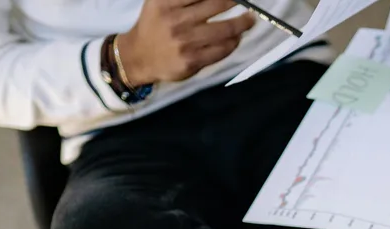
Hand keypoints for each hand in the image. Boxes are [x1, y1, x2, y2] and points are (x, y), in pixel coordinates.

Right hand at [116, 0, 255, 84]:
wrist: (139, 56)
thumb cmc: (154, 25)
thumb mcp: (160, 2)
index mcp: (167, 2)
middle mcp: (176, 20)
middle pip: (217, 5)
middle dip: (236, 2)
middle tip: (247, 4)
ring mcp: (185, 42)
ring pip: (224, 30)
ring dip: (242, 24)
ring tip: (250, 20)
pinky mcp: (192, 61)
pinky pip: (221, 50)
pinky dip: (233, 43)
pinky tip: (236, 38)